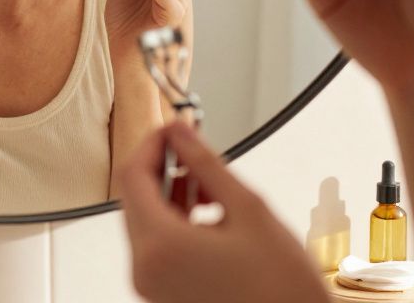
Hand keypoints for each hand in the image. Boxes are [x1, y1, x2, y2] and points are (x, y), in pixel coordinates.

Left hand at [121, 123, 327, 302]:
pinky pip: (156, 243)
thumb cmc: (281, 288)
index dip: (153, 142)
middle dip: (162, 166)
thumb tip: (181, 132)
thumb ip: (207, 164)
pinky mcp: (162, 292)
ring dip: (171, 193)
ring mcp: (151, 284)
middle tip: (194, 150)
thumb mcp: (248, 210)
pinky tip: (209, 213)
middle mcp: (145, 268)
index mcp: (161, 246)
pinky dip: (174, 220)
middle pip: (134, 196)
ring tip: (211, 185)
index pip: (133, 174)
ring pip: (144, 218)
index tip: (175, 127)